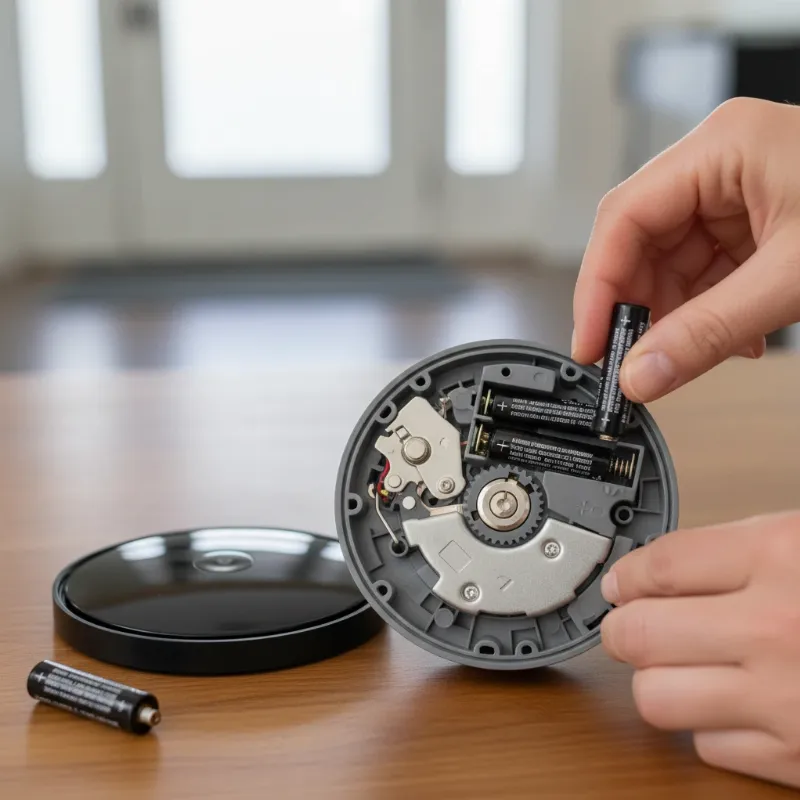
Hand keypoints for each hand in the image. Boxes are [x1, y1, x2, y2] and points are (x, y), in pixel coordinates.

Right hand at [572, 97, 799, 401]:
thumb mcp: (794, 279)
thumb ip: (710, 332)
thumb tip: (644, 374)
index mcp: (721, 148)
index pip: (624, 217)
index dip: (597, 286)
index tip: (591, 342)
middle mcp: (719, 164)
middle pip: (641, 242)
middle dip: (639, 307)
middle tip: (636, 360)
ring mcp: (736, 191)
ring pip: (671, 263)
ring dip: (678, 316)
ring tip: (696, 352)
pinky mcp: (753, 220)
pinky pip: (706, 271)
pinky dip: (708, 311)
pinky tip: (733, 337)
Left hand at [600, 511, 799, 787]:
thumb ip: (743, 551)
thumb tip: (660, 570)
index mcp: (783, 555)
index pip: (658, 566)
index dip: (625, 575)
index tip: (618, 583)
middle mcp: (776, 627)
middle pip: (636, 634)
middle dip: (622, 628)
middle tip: (629, 624)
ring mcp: (787, 699)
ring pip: (656, 699)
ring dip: (656, 681)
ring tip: (676, 666)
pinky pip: (710, 747)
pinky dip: (710, 726)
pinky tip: (733, 705)